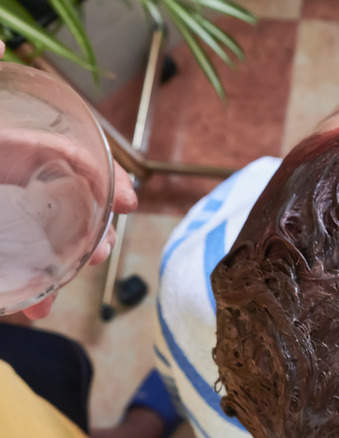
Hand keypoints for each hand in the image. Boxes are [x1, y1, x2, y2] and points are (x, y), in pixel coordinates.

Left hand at [0, 43, 138, 316]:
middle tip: (98, 253)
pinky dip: (20, 289)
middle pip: (57, 201)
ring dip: (55, 269)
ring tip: (62, 292)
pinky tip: (28, 307)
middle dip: (87, 230)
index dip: (101, 176)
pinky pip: (9, 266)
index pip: (62, 156)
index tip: (127, 201)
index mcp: (1, 149)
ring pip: (34, 240)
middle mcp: (1, 182)